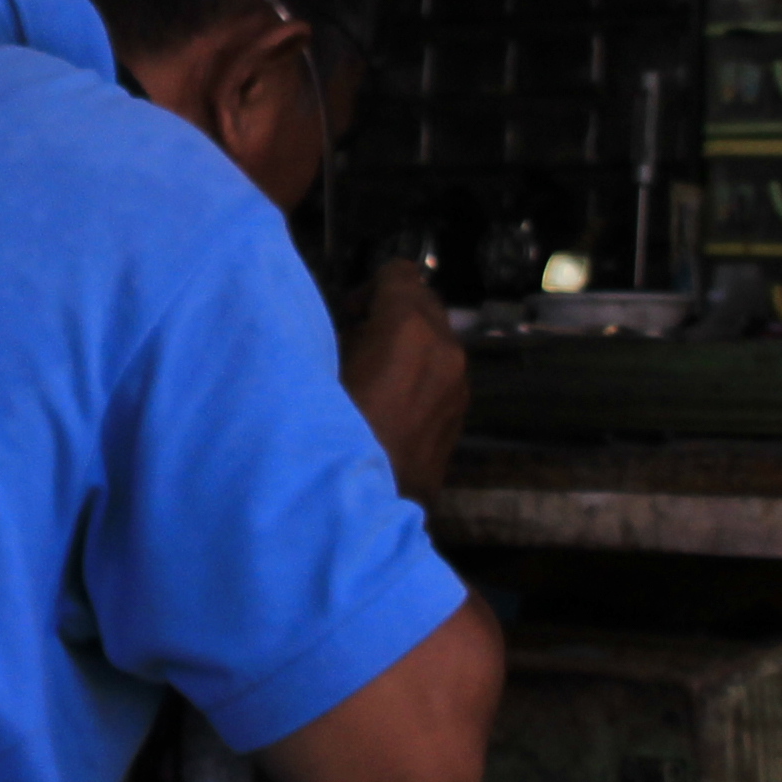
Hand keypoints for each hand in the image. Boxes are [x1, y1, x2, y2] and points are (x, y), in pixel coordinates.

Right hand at [337, 257, 467, 506]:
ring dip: (406, 343)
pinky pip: (442, 371)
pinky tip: (390, 403)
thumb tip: (350, 324)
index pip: (398, 273)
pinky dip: (420, 372)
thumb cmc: (334, 434)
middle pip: (422, 302)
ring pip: (435, 337)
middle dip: (390, 313)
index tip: (349, 315)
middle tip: (355, 343)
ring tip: (371, 376)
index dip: (369, 288)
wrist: (367, 509)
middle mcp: (445, 348)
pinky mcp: (460, 411)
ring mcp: (459, 382)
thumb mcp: (321, 370)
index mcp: (409, 329)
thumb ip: (339, 331)